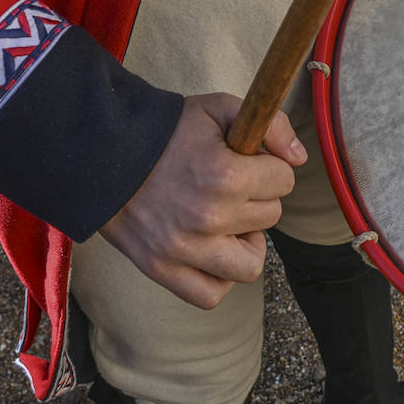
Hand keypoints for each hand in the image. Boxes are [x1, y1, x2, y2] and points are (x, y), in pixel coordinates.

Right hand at [98, 93, 305, 308]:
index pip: (284, 180)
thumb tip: (299, 159)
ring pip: (251, 265)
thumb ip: (271, 126)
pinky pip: (211, 295)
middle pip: (271, 216)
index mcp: (224, 174)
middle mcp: (208, 217)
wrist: (103, 154)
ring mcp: (184, 249)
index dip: (269, 165)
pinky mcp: (162, 270)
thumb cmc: (166, 130)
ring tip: (226, 220)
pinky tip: (212, 250)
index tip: (246, 159)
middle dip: (257, 196)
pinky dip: (218, 278)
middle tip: (229, 184)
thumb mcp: (218, 108)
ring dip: (246, 242)